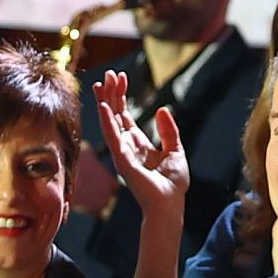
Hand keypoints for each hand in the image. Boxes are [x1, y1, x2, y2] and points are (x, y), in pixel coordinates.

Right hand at [95, 71, 188, 219]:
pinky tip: (104, 107)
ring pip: (110, 122)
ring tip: (101, 84)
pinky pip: (113, 138)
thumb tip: (161, 109)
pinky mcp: (124, 161)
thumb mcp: (175, 150)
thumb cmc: (173, 183)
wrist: (170, 204)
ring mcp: (123, 153)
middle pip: (115, 115)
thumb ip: (168, 130)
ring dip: (105, 102)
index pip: (125, 115)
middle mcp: (126, 146)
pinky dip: (108, 122)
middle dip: (111, 94)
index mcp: (138, 143)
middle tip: (108, 73)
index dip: (121, 96)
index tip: (119, 77)